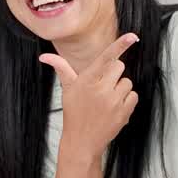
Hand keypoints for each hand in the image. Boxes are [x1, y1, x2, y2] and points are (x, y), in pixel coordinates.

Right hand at [39, 33, 139, 160]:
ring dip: (119, 88)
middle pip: (119, 66)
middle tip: (102, 86)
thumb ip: (60, 68)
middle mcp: (101, 89)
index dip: (120, 45)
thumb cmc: (74, 112)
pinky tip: (114, 108)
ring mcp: (114, 101)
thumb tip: (44, 56)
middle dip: (112, 73)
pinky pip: (133, 95)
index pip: (106, 58)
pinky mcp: (124, 111)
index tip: (132, 36)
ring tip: (106, 100)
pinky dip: (126, 100)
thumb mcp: (67, 89)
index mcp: (86, 80)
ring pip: (127, 82)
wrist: (82, 141)